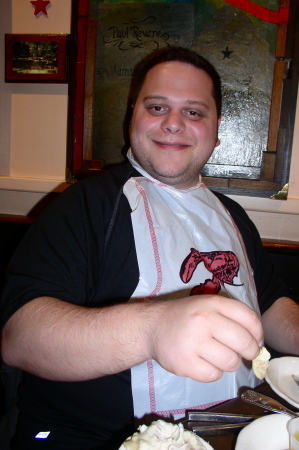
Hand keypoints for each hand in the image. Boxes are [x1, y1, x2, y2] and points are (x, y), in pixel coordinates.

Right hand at [146, 295, 262, 382]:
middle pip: (245, 343)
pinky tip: (203, 362)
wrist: (151, 327)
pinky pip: (214, 375)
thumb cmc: (185, 317)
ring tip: (216, 356)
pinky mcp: (185, 363)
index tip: (256, 341)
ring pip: (231, 362)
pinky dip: (212, 372)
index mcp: (212, 303)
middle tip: (243, 354)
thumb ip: (232, 317)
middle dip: (250, 352)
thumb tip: (259, 343)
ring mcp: (193, 342)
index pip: (250, 319)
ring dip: (229, 363)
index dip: (258, 334)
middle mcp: (204, 320)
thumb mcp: (207, 305)